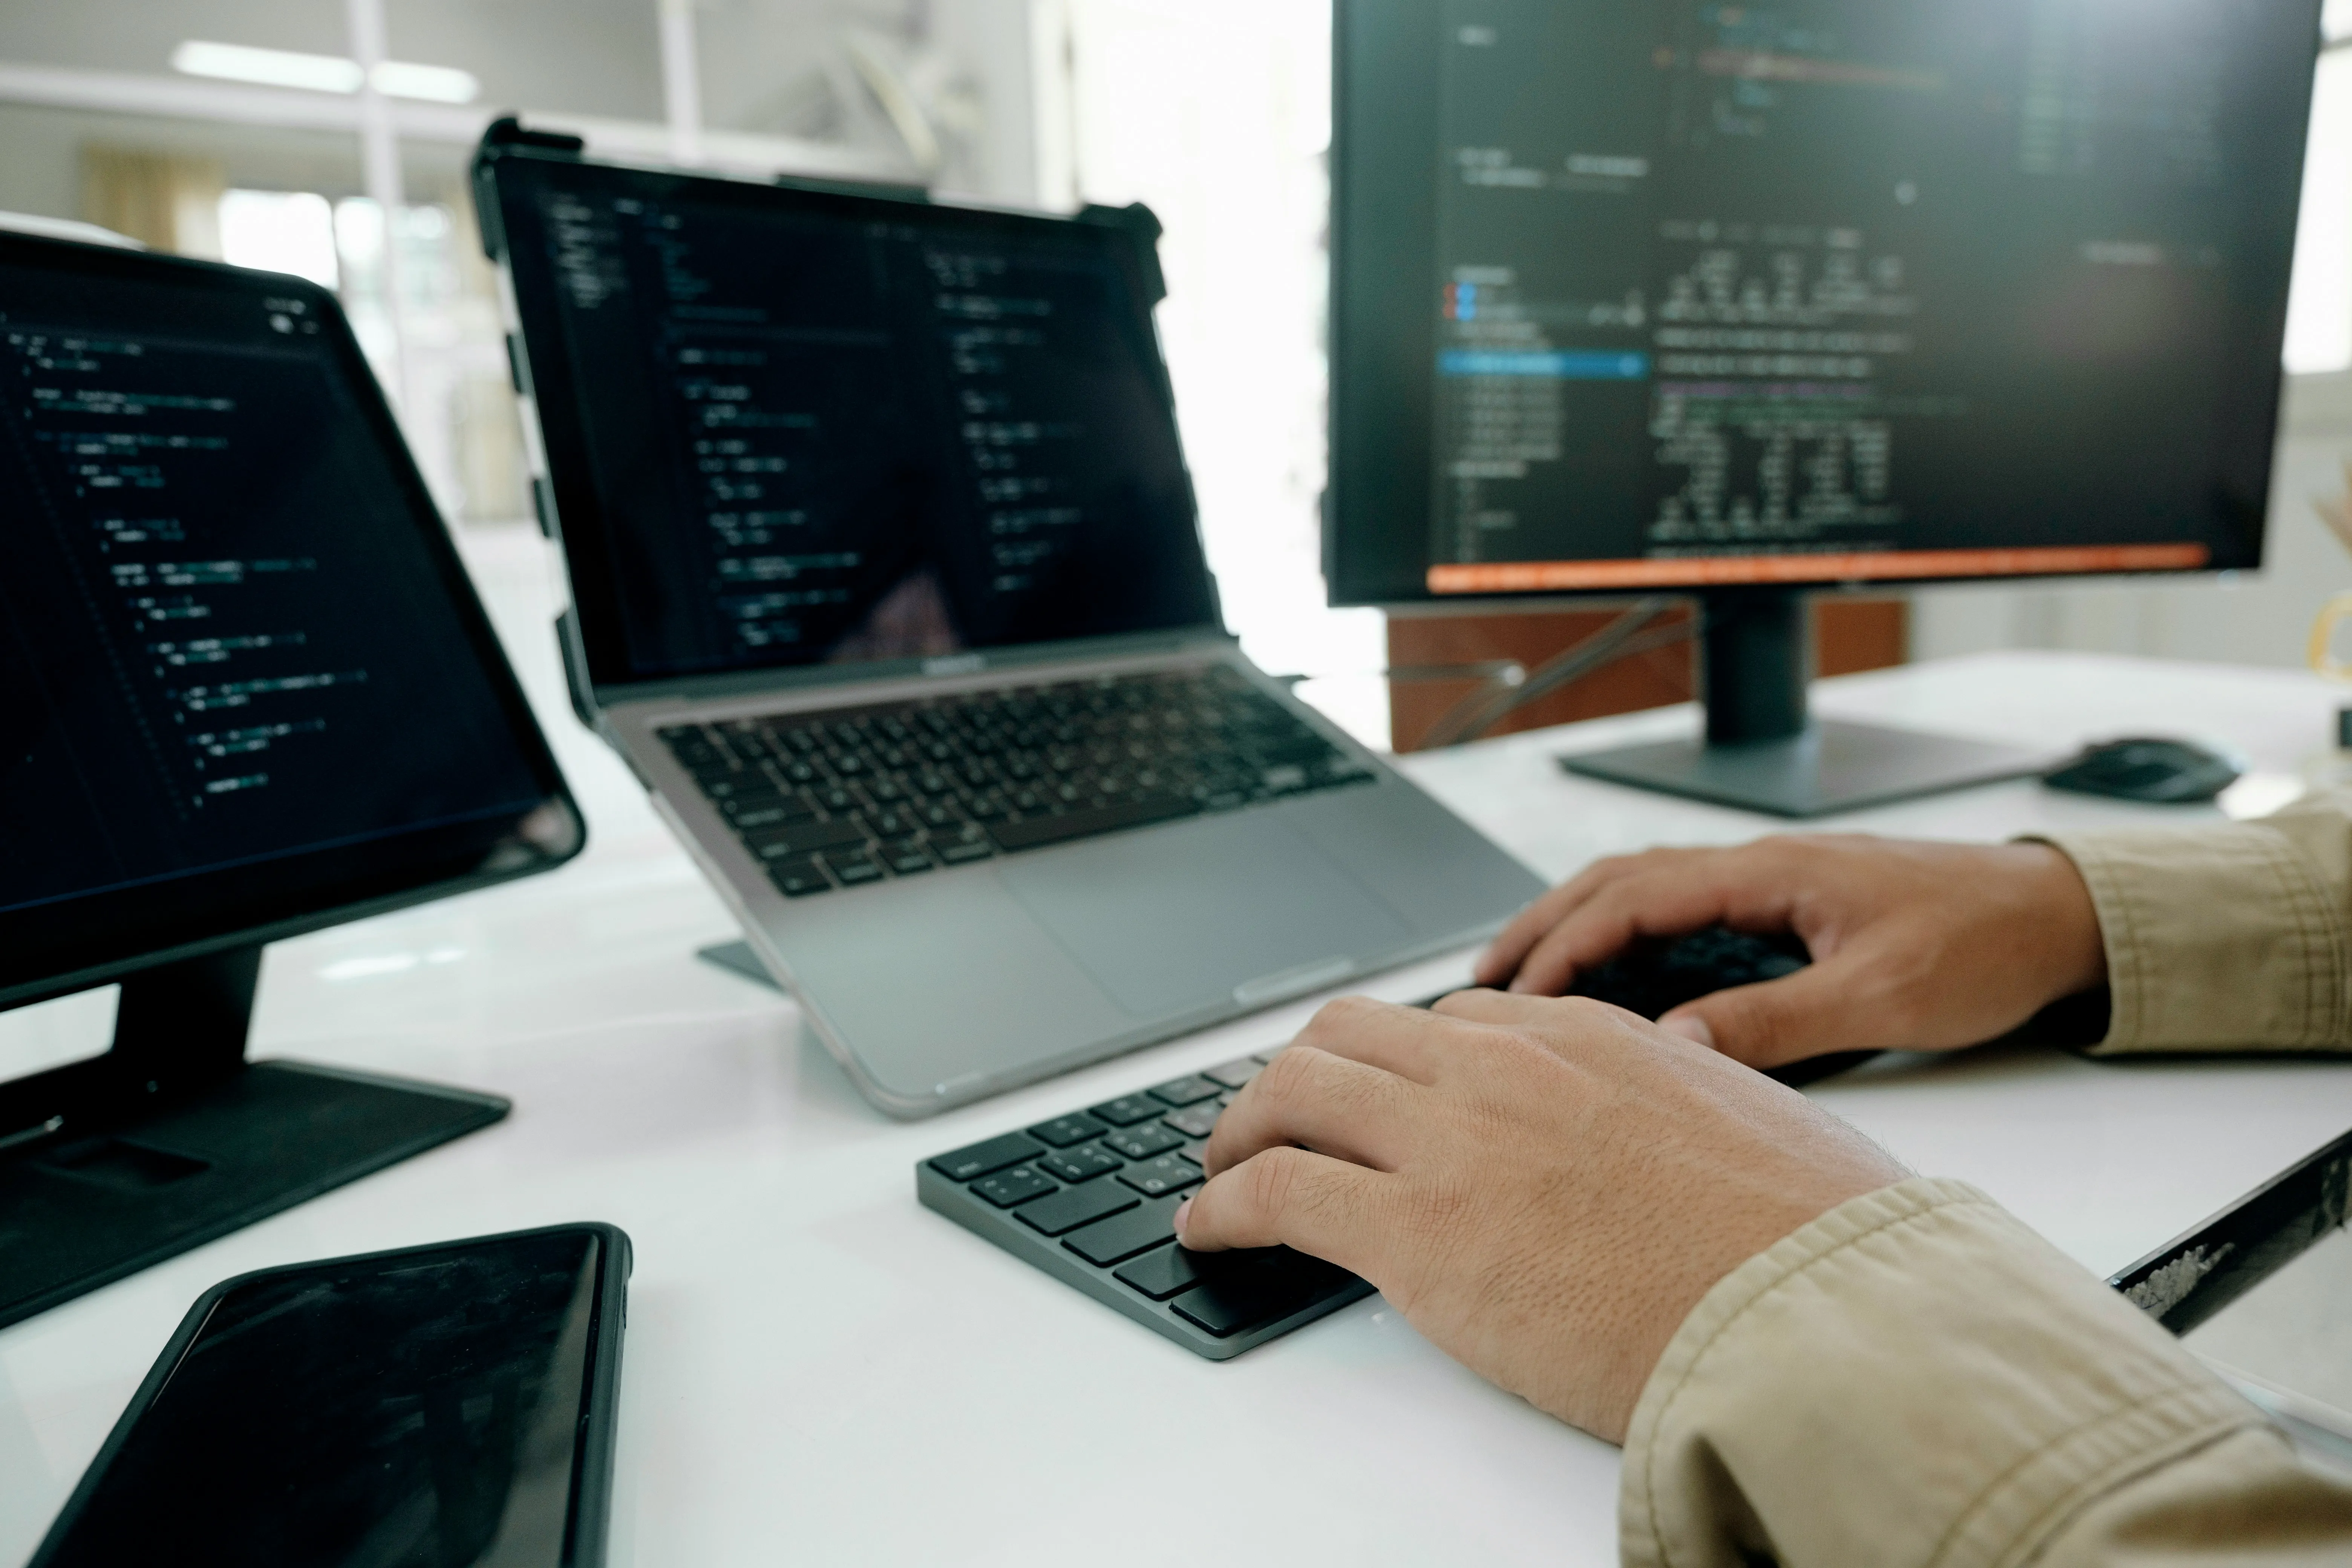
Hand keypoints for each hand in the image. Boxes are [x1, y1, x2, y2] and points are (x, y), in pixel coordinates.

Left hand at [1174, 991, 1907, 1440]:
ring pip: (1294, 1090)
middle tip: (1274, 1117)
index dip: (1397, 1061)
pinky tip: (1208, 1227)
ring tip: (1221, 1166)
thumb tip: (1661, 1125)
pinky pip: (1275, 1189)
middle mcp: (1504, 1068)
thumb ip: (1669, 1100)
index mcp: (1586, 1038)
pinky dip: (1223, 1203)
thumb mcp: (1736, 1118)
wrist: (1811, 1312)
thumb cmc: (1800, 1237)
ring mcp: (1452, 1144)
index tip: (1377, 1096)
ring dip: (1241, 1126)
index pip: (1452, 1023)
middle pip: (1350, 1035)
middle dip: (1299, 1072)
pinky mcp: (1415, 1234)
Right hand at [1472, 836, 2107, 1068]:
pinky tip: (1609, 980)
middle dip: (1544, 926)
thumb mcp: (1883, 995)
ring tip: (1522, 979)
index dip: (1568, 941)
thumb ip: (1777, 1020)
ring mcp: (1770, 883)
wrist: (2057, 916)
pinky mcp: (1785, 908)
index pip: (1638, 896)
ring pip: (1645, 892)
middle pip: (1620, 881)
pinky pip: (1682, 911)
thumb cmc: (1986, 944)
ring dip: (1578, 928)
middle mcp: (1761, 866)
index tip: (1519, 989)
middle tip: (1482, 982)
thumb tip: (1678, 1044)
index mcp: (1772, 872)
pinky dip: (1626, 938)